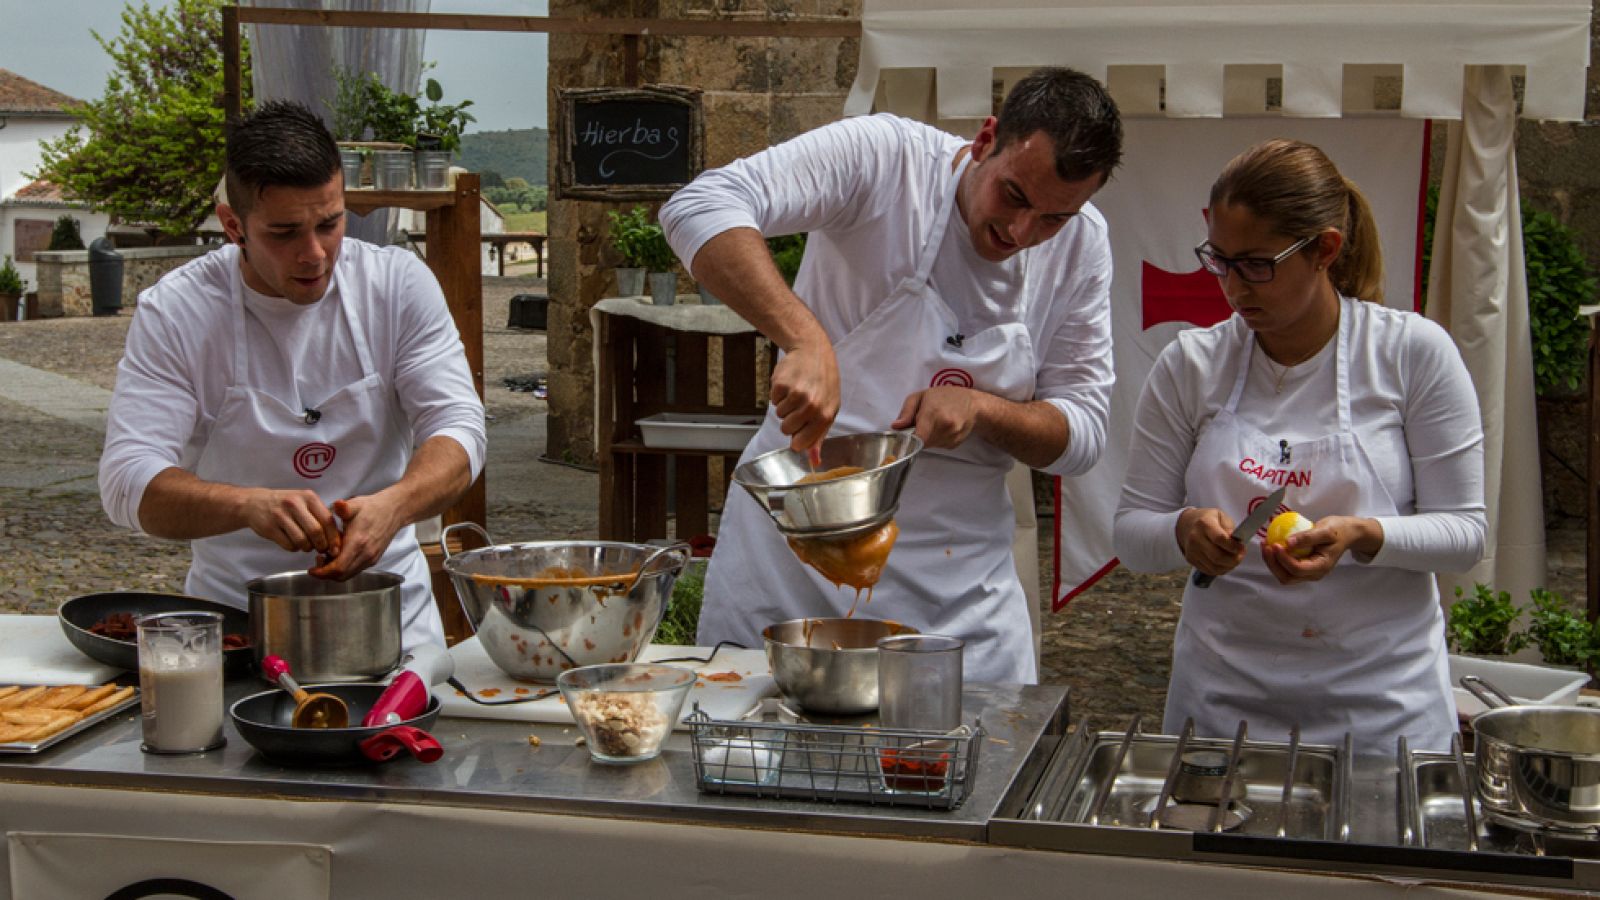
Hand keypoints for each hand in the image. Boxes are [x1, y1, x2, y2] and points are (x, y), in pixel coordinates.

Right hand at [241, 488, 341, 555]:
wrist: (255, 503)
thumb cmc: (286, 505)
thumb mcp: (304, 502)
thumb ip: (320, 516)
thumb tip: (337, 538)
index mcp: (308, 497)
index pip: (327, 520)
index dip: (334, 537)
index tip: (336, 548)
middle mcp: (295, 504)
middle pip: (316, 532)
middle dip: (321, 545)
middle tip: (321, 549)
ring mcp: (280, 515)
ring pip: (302, 540)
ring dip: (307, 548)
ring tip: (306, 545)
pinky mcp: (269, 527)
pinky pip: (288, 545)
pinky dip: (294, 548)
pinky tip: (292, 542)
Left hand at [308, 495, 403, 580]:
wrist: (393, 511)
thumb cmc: (372, 507)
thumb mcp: (356, 504)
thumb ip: (344, 507)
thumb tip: (338, 504)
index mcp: (358, 542)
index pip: (338, 567)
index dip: (322, 572)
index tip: (311, 569)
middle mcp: (366, 554)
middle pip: (341, 575)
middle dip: (325, 573)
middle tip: (317, 561)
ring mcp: (370, 558)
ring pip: (348, 575)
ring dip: (334, 572)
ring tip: (326, 558)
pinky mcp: (373, 559)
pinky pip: (355, 570)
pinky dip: (344, 569)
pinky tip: (338, 556)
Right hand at [769, 342, 838, 453]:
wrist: (813, 351)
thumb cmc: (824, 383)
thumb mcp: (829, 410)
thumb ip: (819, 437)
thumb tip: (814, 461)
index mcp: (824, 416)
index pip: (799, 444)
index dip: (797, 438)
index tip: (801, 428)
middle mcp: (810, 406)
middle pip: (786, 430)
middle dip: (790, 420)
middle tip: (801, 405)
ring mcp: (795, 394)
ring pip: (778, 415)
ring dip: (785, 405)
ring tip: (797, 391)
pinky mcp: (781, 384)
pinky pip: (773, 400)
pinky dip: (778, 394)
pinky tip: (790, 383)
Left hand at [892, 387, 980, 448]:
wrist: (973, 403)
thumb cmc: (945, 396)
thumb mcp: (921, 396)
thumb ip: (907, 411)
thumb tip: (896, 426)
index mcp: (934, 412)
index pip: (919, 437)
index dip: (909, 439)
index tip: (906, 436)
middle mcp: (945, 426)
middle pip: (922, 442)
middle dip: (918, 435)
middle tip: (922, 423)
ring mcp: (952, 436)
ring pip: (930, 445)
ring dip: (927, 438)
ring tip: (934, 423)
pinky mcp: (955, 444)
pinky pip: (938, 446)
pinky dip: (936, 440)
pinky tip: (942, 428)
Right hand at [1177, 506, 1245, 577]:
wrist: (1188, 524)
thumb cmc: (1209, 520)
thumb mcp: (1221, 516)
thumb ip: (1229, 528)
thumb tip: (1235, 541)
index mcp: (1204, 523)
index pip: (1220, 539)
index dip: (1233, 546)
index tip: (1242, 548)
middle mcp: (1195, 538)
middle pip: (1217, 556)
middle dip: (1234, 559)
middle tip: (1241, 556)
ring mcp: (1192, 550)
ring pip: (1214, 567)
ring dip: (1229, 566)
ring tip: (1235, 560)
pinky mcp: (1190, 559)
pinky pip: (1209, 570)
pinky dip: (1220, 570)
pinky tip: (1226, 564)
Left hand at [1261, 515, 1380, 584]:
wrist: (1347, 534)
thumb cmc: (1338, 531)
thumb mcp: (1325, 530)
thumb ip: (1307, 537)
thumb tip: (1288, 542)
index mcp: (1321, 566)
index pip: (1297, 569)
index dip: (1283, 558)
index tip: (1275, 544)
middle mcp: (1314, 574)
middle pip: (1287, 576)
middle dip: (1273, 563)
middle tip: (1266, 546)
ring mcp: (1308, 572)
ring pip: (1284, 575)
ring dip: (1272, 562)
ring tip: (1266, 545)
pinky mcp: (1302, 567)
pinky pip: (1286, 568)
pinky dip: (1276, 559)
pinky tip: (1272, 546)